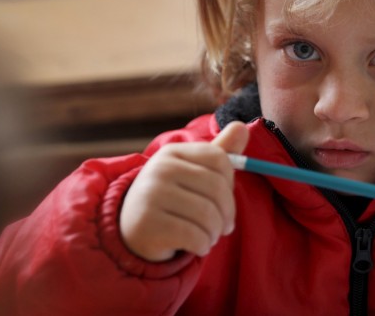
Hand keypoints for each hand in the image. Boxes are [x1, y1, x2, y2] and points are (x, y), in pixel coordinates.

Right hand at [120, 122, 248, 261]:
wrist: (132, 232)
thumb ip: (219, 152)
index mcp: (172, 153)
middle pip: (217, 188)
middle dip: (227, 213)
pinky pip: (195, 237)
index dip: (230, 183)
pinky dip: (203, 246)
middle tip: (224, 226)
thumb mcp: (193, 173)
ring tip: (210, 236)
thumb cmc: (172, 200)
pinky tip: (198, 246)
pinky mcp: (147, 225)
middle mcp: (159, 170)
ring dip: (216, 232)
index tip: (224, 198)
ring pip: (208, 215)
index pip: (219, 159)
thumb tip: (242, 126)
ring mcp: (150, 196)